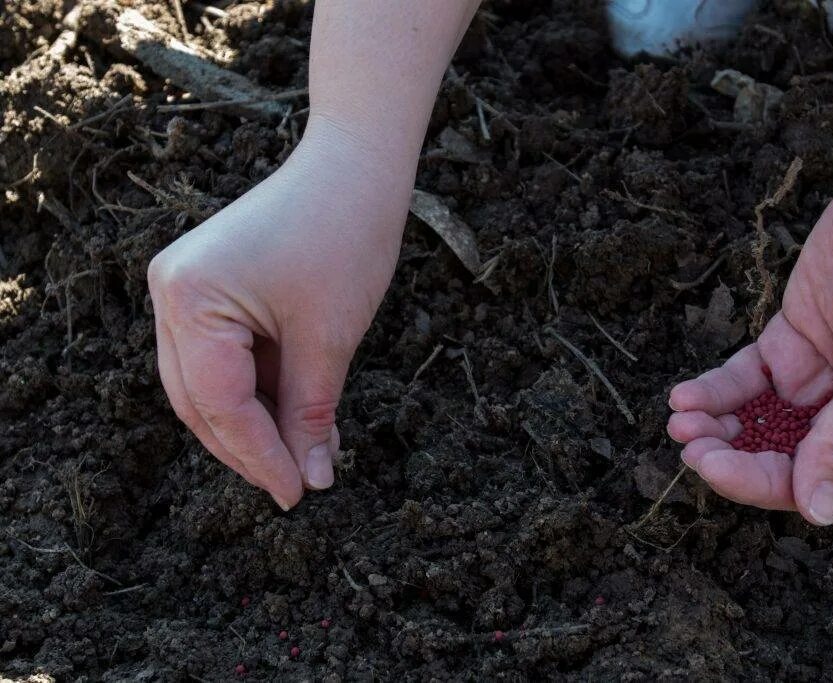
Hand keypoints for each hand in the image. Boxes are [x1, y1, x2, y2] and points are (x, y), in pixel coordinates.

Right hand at [148, 117, 411, 509]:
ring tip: (304, 455)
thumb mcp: (329, 338)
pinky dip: (258, 390)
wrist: (355, 168)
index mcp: (189, 296)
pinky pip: (224, 358)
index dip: (259, 456)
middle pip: (200, 400)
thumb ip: (311, 413)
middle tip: (295, 485)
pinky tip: (297, 417)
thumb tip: (310, 480)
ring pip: (208, 385)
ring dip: (254, 423)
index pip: (218, 403)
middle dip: (249, 447)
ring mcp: (183, 287)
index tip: (295, 494)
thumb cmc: (347, 236)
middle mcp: (170, 292)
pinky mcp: (206, 287)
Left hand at [667, 167, 832, 524]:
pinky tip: (684, 395)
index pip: (808, 482)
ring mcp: (812, 379)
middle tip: (688, 445)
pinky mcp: (785, 342)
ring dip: (713, 427)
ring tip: (680, 420)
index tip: (711, 467)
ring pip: (751, 421)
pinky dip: (712, 390)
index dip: (755, 482)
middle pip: (773, 457)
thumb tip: (816, 514)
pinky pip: (741, 379)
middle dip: (727, 456)